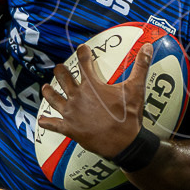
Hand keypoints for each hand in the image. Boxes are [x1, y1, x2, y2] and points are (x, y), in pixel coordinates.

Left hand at [39, 41, 149, 159]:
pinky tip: (41, 120)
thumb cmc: (128, 115)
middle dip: (61, 71)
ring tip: (46, 87)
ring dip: (49, 92)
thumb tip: (148, 46)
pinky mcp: (70, 128)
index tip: (82, 48)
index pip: (84, 63)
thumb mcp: (136, 88)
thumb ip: (141, 66)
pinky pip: (54, 125)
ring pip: (54, 99)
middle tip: (59, 68)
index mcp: (91, 85)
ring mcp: (71, 113)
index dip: (83, 53)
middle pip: (63, 79)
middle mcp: (77, 96)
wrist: (123, 142)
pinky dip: (47, 123)